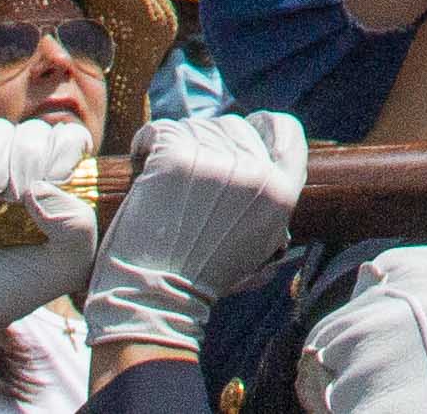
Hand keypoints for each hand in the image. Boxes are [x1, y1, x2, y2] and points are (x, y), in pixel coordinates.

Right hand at [0, 120, 104, 376]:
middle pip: (33, 134)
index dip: (62, 153)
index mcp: (54, 184)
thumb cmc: (12, 287)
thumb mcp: (65, 265)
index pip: (69, 139)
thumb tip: (41, 187)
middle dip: (27, 161)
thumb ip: (78, 226)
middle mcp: (19, 169)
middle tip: (11, 200)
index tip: (52, 183)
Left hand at [85, 112, 307, 362]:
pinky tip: (140, 164)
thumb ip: (270, 210)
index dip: (261, 127)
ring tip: (161, 180)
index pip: (286, 131)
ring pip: (195, 125)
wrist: (155, 301)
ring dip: (176, 145)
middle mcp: (255, 171)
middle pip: (232, 125)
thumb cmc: (200, 281)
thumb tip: (267, 174)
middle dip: (207, 143)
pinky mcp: (177, 157)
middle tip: (184, 175)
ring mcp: (216, 161)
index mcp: (281, 193)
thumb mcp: (258, 248)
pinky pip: (160, 129)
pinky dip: (146, 142)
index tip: (238, 136)